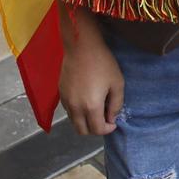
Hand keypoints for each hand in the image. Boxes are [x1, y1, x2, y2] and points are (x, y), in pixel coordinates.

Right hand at [59, 19, 124, 135]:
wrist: (82, 47)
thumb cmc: (103, 63)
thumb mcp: (117, 83)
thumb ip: (116, 105)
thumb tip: (112, 119)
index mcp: (91, 107)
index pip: (98, 130)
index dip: (108, 129)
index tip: (113, 122)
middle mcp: (75, 108)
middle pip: (82, 131)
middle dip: (95, 129)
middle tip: (104, 118)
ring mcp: (66, 102)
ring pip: (74, 122)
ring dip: (85, 121)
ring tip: (95, 108)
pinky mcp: (60, 94)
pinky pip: (69, 111)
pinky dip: (77, 112)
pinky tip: (85, 99)